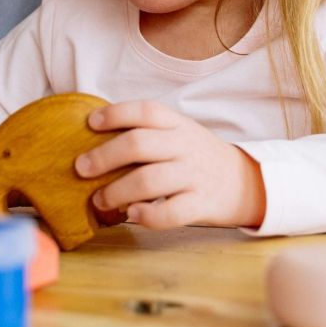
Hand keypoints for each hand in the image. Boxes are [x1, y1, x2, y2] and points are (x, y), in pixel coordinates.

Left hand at [74, 100, 265, 229]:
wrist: (244, 182)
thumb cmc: (196, 157)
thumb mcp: (178, 133)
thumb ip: (146, 132)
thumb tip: (93, 137)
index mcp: (177, 124)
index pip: (145, 111)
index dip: (115, 114)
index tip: (90, 123)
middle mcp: (185, 146)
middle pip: (139, 144)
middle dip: (104, 156)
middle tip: (81, 168)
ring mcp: (194, 176)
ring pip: (149, 180)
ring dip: (117, 191)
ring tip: (99, 200)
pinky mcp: (201, 205)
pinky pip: (170, 213)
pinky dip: (146, 215)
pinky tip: (131, 214)